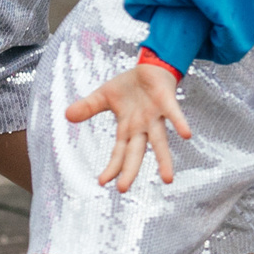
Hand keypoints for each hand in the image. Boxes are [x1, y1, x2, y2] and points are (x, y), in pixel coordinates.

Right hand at [66, 61, 191, 191]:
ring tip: (168, 178)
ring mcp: (155, 115)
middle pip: (136, 152)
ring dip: (164, 159)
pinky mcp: (166, 101)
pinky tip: (186, 135)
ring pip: (159, 140)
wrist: (150, 65)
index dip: (113, 166)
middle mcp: (142, 126)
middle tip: (123, 189)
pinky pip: (173, 113)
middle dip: (131, 170)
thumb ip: (88, 107)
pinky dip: (180, 123)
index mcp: (127, 128)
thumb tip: (67, 115)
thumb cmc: (130, 85)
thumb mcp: (103, 96)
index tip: (103, 182)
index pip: (119, 152)